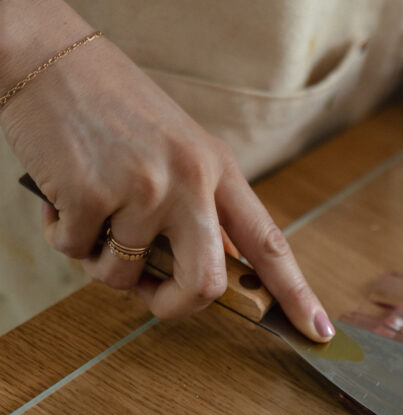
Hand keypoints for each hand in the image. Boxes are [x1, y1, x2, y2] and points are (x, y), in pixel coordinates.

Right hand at [0, 2, 333, 341]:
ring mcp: (145, 189)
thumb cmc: (114, 109)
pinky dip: (60, 234)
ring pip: (122, 276)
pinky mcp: (94, 193)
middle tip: (150, 295)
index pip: (269, 244)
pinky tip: (60, 195)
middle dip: (174, 306)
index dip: (296, 294)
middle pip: (205, 284)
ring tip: (89, 214)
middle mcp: (192, 181)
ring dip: (97, 261)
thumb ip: (202, 208)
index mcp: (219, 171)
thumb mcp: (180, 150)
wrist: (48, 59)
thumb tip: (216, 271)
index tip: (319, 331)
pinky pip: (75, 252)